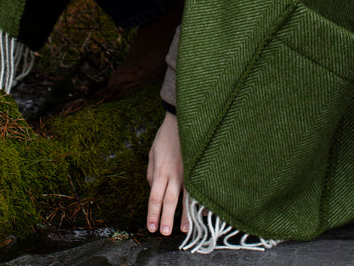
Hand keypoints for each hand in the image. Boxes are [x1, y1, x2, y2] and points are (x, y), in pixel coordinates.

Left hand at [147, 111, 188, 235]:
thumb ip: (151, 173)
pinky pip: (198, 187)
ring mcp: (187, 171)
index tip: (151, 228)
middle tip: (165, 234)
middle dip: (166, 218)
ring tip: (185, 230)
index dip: (153, 214)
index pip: (154, 197)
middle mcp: (173, 173)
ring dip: (185, 215)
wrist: (180, 120)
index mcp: (160, 171)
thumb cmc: (165, 137)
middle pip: (169, 200)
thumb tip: (153, 189)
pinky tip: (202, 212)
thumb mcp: (152, 154)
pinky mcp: (197, 167)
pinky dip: (200, 200)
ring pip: (185, 197)